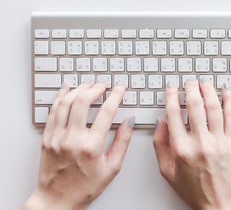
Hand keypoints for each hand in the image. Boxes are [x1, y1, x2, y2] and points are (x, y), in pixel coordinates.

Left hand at [23, 81, 133, 209]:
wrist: (57, 200)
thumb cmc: (85, 187)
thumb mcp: (112, 167)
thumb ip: (122, 142)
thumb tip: (130, 121)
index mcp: (91, 147)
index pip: (107, 112)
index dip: (116, 95)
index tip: (120, 88)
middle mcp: (72, 140)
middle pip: (84, 101)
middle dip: (96, 88)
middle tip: (103, 84)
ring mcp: (56, 138)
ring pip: (66, 102)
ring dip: (79, 89)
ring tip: (88, 85)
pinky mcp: (46, 138)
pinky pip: (53, 111)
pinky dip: (60, 97)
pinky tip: (67, 90)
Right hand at [153, 80, 230, 209]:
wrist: (221, 205)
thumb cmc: (194, 190)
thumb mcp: (168, 172)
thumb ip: (160, 145)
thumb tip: (160, 122)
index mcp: (181, 149)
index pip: (173, 114)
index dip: (171, 96)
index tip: (171, 88)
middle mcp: (200, 143)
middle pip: (194, 105)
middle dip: (191, 88)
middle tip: (189, 82)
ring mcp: (219, 142)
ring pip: (214, 106)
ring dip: (208, 90)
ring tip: (205, 82)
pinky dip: (229, 99)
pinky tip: (226, 90)